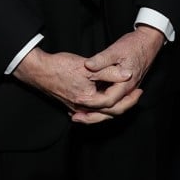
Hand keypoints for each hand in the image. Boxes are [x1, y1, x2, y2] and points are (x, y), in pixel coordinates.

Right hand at [13, 47, 130, 120]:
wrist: (40, 70)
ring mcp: (76, 107)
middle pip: (108, 112)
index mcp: (88, 100)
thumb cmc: (62, 67)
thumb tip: (127, 75)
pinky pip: (91, 109)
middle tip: (137, 95)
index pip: (114, 105)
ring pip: (100, 111)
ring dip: (114, 105)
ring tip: (126, 97)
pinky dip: (102, 105)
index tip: (139, 89)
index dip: (128, 98)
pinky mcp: (72, 103)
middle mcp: (82, 107)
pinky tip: (106, 99)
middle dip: (124, 104)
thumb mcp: (89, 67)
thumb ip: (109, 71)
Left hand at [70, 25, 165, 122]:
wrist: (148, 41)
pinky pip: (115, 102)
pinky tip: (91, 104)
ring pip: (113, 109)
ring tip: (80, 114)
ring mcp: (128, 90)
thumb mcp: (116, 50)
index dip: (92, 102)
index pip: (108, 100)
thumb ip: (102, 59)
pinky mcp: (126, 87)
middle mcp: (128, 90)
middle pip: (112, 111)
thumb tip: (87, 65)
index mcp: (126, 83)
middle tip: (75, 116)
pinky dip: (102, 106)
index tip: (78, 100)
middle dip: (93, 116)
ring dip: (97, 113)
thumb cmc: (133, 45)